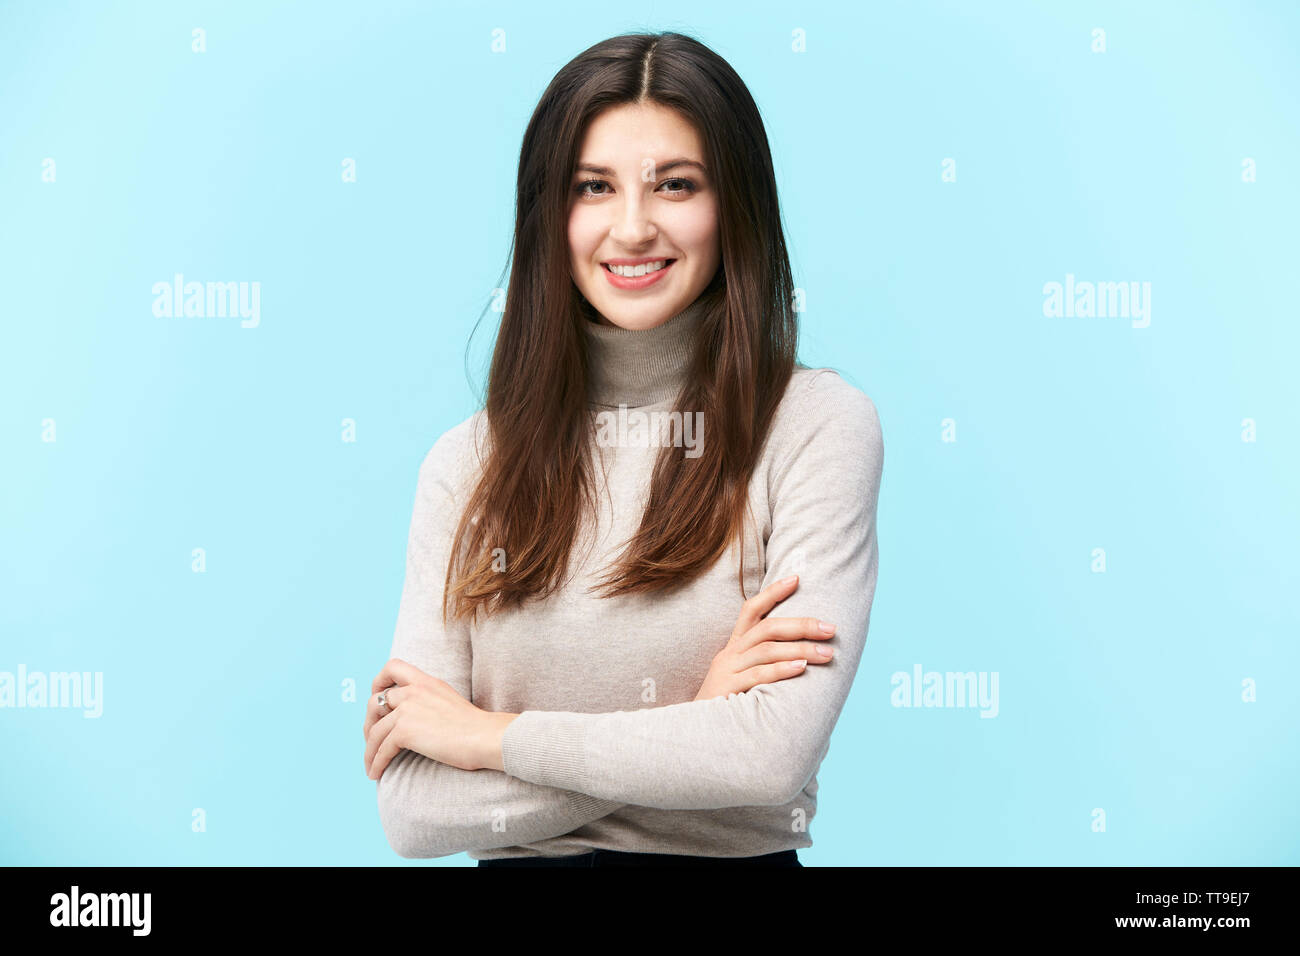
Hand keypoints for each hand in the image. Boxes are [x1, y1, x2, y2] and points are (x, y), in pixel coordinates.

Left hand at [363, 658, 515, 779]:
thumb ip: (430, 701)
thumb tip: (416, 719)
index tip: (377, 699)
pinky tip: (376, 773)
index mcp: (426, 681)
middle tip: (372, 740)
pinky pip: (381, 749)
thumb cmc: (476, 727)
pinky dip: (376, 763)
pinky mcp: (405, 730)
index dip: (378, 682)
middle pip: (375, 702)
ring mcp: (407, 709)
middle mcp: (414, 691)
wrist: (485, 737)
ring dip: (369, 751)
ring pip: (375, 731)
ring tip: (371, 765)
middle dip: (368, 723)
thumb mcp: (450, 701)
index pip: (392, 667)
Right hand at [693, 575, 835, 700]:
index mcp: (734, 647)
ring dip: (801, 648)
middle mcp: (730, 653)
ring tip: (827, 652)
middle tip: (830, 628)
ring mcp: (728, 670)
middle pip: (767, 628)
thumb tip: (803, 657)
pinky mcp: (728, 689)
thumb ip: (764, 665)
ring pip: (767, 650)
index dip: (772, 593)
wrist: (695, 733)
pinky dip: (782, 669)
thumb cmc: (727, 705)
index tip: (797, 578)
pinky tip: (802, 667)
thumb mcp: (742, 677)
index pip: (751, 610)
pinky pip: (758, 675)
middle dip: (802, 624)